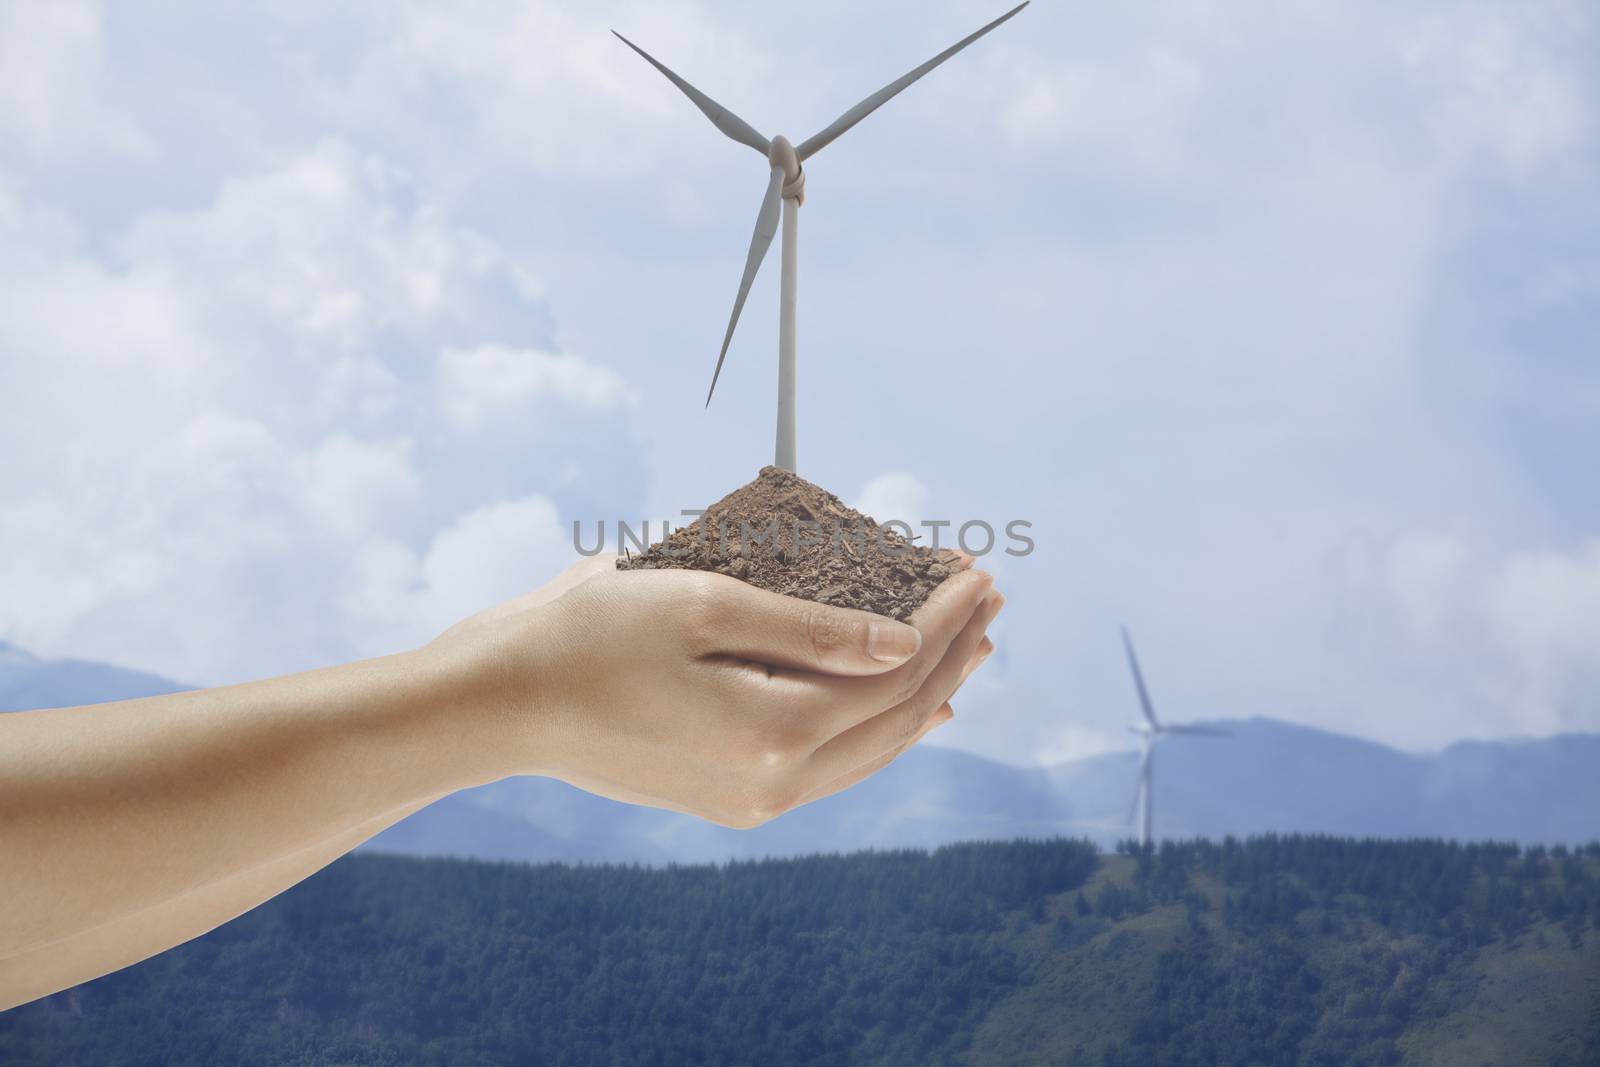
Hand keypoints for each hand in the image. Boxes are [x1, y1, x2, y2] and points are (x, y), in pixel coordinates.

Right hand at [431, 555, 1001, 827]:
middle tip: (989, 602)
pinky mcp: (732, 799)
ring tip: (965, 648)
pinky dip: (877, 729)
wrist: (508, 703)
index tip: (977, 574)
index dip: (943, 623)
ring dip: (923, 695)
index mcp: (773, 733)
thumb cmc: (593, 636)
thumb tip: (904, 645)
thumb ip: (814, 630)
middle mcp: (774, 784)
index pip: (893, 675)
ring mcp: (754, 801)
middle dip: (950, 657)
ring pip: (870, 750)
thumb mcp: (706, 606)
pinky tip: (904, 707)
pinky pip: (832, 765)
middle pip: (896, 720)